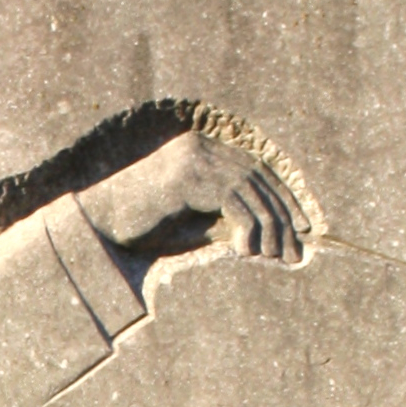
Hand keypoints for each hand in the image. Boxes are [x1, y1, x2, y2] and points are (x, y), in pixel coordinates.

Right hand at [78, 133, 304, 262]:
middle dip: (284, 218)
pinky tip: (244, 251)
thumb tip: (274, 242)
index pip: (258, 169)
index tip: (305, 226)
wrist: (100, 228)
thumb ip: (229, 223)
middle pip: (260, 179)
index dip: (285, 197)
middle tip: (296, 254)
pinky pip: (232, 200)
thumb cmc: (143, 231)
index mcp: (204, 151)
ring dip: (270, 228)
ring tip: (272, 259)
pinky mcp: (186, 175)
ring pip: (251, 190)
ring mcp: (193, 157)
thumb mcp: (196, 225)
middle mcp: (202, 147)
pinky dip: (247, 227)